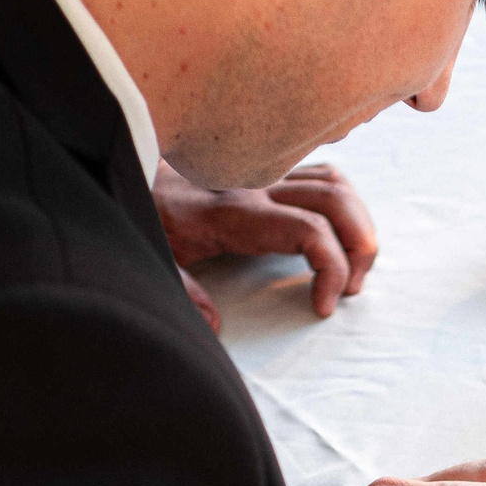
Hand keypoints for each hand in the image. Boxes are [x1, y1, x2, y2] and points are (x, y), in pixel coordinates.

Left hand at [154, 162, 377, 329]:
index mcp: (233, 211)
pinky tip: (335, 232)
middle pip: (336, 200)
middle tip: (351, 289)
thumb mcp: (153, 259)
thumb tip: (215, 324)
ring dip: (357, 224)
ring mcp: (264, 173)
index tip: (323, 306)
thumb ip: (183, 292)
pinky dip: (342, 202)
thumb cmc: (140, 213)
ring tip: (352, 266)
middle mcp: (256, 185)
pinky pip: (320, 174)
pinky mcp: (265, 170)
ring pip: (336, 183)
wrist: (126, 161)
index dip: (333, 269)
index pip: (309, 229)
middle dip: (359, 248)